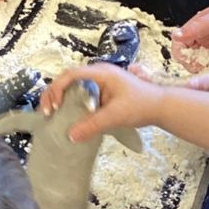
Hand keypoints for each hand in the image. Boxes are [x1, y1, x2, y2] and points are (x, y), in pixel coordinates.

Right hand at [39, 63, 162, 141]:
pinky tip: (68, 115)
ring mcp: (100, 81)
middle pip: (67, 78)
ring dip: (60, 98)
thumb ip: (93, 125)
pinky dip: (70, 103)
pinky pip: (81, 93)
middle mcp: (97, 73)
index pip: (70, 74)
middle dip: (53, 93)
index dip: (57, 89)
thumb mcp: (115, 116)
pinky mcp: (102, 91)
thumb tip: (70, 136)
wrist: (161, 106)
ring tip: (53, 114)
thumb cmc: (141, 106)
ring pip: (72, 85)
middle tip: (47, 112)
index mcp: (100, 73)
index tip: (53, 107)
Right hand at [171, 0, 208, 64]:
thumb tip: (175, 35)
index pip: (180, 41)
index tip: (187, 61)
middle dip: (190, 64)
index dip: (180, 52)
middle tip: (199, 70)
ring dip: (203, 70)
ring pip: (202, 63)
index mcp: (200, 25)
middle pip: (189, 55)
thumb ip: (197, 28)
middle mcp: (206, 37)